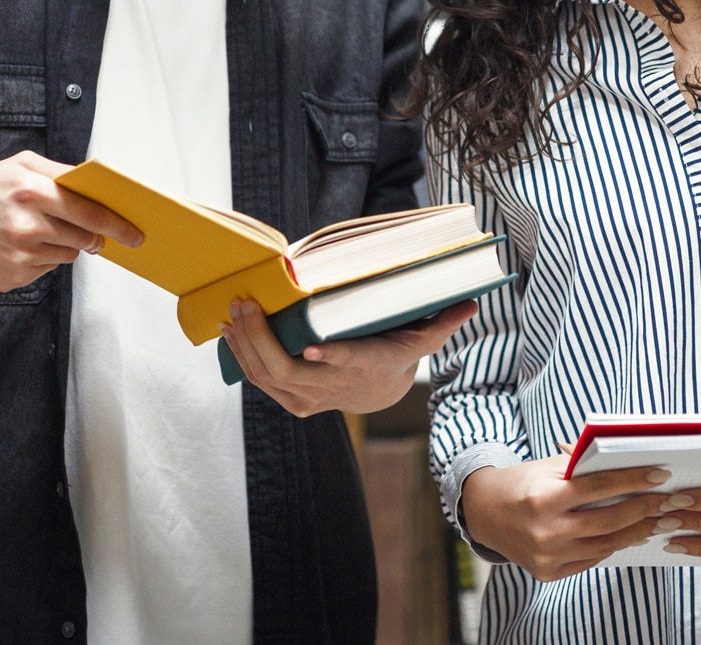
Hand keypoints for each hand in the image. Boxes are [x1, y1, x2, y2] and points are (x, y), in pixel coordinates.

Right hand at [0, 150, 143, 291]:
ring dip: (65, 245)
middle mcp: (25, 225)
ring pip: (68, 255)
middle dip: (94, 235)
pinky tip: (19, 246)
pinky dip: (43, 259)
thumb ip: (58, 172)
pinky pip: (47, 269)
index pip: (87, 211)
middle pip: (83, 237)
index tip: (134, 233)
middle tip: (95, 234)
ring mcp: (18, 256)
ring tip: (38, 232)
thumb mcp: (17, 166)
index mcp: (30, 191)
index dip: (116, 224)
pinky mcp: (12, 278)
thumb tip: (95, 184)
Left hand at [220, 298, 478, 416]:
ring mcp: (307, 397)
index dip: (332, 358)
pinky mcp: (290, 398)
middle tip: (246, 304)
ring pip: (266, 375)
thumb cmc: (394, 352)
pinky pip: (259, 379)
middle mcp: (332, 388)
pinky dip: (241, 354)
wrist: (377, 393)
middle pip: (289, 370)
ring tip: (232, 310)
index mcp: (365, 366)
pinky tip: (229, 328)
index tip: (314, 349)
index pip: (348, 363)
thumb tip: (471, 303)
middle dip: (262, 339)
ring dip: (244, 344)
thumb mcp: (420, 339)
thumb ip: (442, 322)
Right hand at [461, 455, 680, 581]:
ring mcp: (548, 556)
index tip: (660, 475)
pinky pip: (592, 559)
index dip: (633, 480)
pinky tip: (632, 534)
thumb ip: (582, 467)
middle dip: (645, 509)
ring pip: (606, 544)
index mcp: (544, 498)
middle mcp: (546, 530)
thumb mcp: (546, 467)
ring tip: (659, 519)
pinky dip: (614, 546)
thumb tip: (627, 465)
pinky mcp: (549, 573)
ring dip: (637, 531)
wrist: (484, 514)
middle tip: (670, 501)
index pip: (599, 487)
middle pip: (609, 520)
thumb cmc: (521, 483)